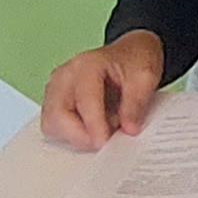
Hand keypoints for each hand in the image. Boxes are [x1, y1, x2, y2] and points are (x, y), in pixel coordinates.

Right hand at [40, 31, 165, 148]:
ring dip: (75, 135)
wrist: (129, 54)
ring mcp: (56, 88)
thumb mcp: (145, 77)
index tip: (104, 143)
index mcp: (87, 65)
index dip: (94, 125)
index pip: (84, 100)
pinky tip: (91, 127)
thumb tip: (129, 129)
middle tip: (104, 142)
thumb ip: (136, 103)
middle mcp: (65, 75)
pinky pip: (54, 126)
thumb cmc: (134, 61)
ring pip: (51, 123)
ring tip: (102, 129)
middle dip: (79, 136)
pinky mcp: (54, 101)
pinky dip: (72, 133)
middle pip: (57, 115)